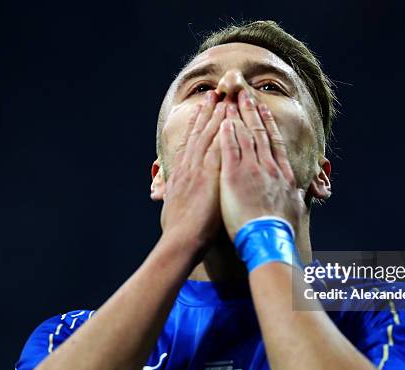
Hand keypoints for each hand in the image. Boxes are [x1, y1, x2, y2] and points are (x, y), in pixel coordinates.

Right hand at [161, 91, 225, 252]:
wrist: (181, 239)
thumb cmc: (178, 230)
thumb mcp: (174, 207)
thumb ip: (178, 196)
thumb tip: (177, 196)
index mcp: (182, 173)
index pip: (191, 142)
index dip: (198, 125)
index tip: (203, 110)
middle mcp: (189, 166)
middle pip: (200, 133)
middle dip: (208, 113)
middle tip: (214, 94)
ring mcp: (199, 168)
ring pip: (209, 135)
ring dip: (217, 115)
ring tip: (223, 97)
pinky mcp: (210, 174)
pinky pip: (219, 146)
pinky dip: (223, 131)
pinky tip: (230, 118)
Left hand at [219, 91, 306, 240]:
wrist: (268, 240)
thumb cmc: (281, 230)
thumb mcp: (295, 210)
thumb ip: (296, 196)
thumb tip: (299, 193)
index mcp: (283, 174)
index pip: (274, 142)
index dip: (268, 123)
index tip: (262, 110)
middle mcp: (268, 167)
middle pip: (259, 133)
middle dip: (251, 112)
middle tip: (244, 94)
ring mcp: (252, 169)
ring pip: (243, 136)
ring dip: (236, 116)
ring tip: (230, 100)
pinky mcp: (234, 176)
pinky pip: (229, 148)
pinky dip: (226, 133)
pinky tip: (221, 121)